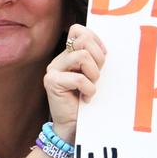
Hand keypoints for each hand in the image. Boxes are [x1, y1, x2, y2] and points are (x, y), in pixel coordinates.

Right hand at [45, 23, 105, 141]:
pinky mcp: (52, 82)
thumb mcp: (94, 76)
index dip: (95, 40)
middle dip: (98, 58)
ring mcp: (53, 70)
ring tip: (90, 87)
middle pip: (83, 40)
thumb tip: (103, 48)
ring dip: (93, 74)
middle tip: (96, 77)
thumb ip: (95, 60)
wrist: (73, 127)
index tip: (102, 59)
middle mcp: (59, 60)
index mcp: (68, 55)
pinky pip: (79, 78)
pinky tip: (86, 98)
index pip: (78, 30)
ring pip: (82, 56)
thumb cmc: (86, 101)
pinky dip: (89, 89)